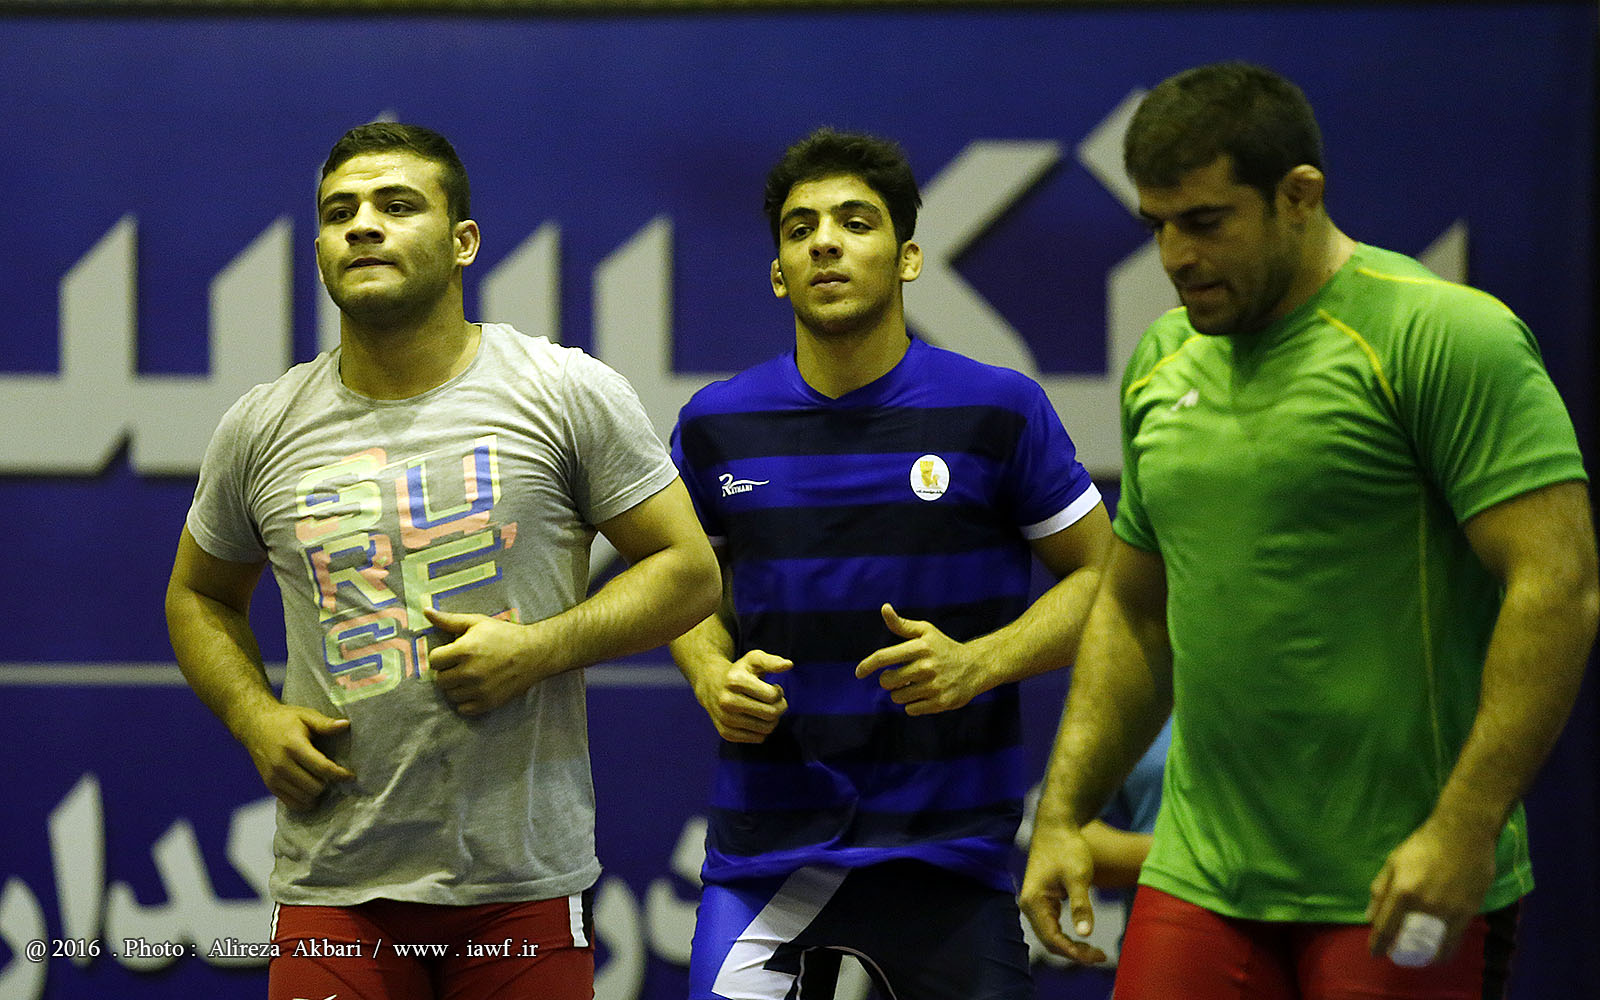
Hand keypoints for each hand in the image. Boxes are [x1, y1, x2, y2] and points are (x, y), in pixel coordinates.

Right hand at [236, 703, 352, 810]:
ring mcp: (274, 777)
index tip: (351, 776)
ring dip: (317, 792)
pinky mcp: (270, 785)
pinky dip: (305, 801)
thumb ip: (325, 723)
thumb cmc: (285, 719)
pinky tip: (311, 791)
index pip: (321, 768)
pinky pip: (292, 803)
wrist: (254, 725)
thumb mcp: (306, 715)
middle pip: (315, 786)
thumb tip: (346, 725)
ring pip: (305, 798)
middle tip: (332, 775)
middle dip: (328, 783)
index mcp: (293, 746)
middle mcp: (282, 765)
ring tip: (321, 781)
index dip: (339, 774)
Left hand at [425, 608, 558, 716]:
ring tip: (469, 677)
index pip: (434, 661)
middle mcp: (470, 672)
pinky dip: (466, 701)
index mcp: (464, 650)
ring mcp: (479, 689)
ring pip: (451, 695)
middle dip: (447, 672)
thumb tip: (425, 611)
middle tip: (461, 666)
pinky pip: (463, 709)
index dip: (441, 656)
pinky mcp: (488, 702)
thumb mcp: (477, 622)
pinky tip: (475, 690)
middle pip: (440, 680)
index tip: (452, 654)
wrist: (534, 653)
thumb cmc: (504, 635)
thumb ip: (449, 620)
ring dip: (456, 687)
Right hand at [692, 650, 792, 742]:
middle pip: (771, 714)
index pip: (773, 696)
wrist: (711, 685)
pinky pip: (758, 738)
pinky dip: (762, 729)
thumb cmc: (739, 671)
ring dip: (773, 719)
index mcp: (735, 680)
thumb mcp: (753, 660)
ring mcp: (725, 719)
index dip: (779, 692)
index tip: (773, 688)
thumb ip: (772, 661)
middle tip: (775, 701)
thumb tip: (789, 665)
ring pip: (767, 728)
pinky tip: (756, 718)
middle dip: (780, 706)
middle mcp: (727, 701)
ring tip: (766, 708)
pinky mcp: (726, 733)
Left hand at [855, 604, 986, 715]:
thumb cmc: (943, 647)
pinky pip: (911, 709)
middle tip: (901, 676)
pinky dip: (913, 704)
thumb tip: (884, 608)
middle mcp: (927, 666)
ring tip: (915, 684)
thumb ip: (902, 624)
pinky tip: (925, 694)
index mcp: (920, 647)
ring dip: (901, 693)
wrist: (975, 667)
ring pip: (898, 697)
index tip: (858, 673)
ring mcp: (935, 686)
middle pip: (887, 681)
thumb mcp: (925, 632)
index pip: (884, 657)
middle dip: (889, 680)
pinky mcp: (941, 703)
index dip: (867, 665)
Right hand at [1020, 815, 1106, 963]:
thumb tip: (1086, 934)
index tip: (1097, 958)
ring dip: (1071, 945)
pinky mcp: (1042, 899)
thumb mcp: (1078, 876)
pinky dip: (1068, 934)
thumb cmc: (1067, 848)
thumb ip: (1081, 906)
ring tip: (1095, 952)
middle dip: (1074, 952)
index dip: (1074, 952)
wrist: (1056, 826)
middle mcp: (1028, 905)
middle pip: (1049, 941)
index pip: (1052, 939)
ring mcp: (1034, 902)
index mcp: (1033, 901)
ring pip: (1050, 934)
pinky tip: (1084, 937)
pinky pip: (1052, 925)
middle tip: (1101, 957)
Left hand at [1366, 815, 1497, 963]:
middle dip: (1400, 950)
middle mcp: (1425, 904)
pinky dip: (1445, 949)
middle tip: (1396, 952)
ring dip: (1424, 954)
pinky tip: (1439, 950)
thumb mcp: (1394, 861)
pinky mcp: (1469, 911)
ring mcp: (1449, 909)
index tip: (1374, 952)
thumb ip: (1380, 889)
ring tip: (1418, 954)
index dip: (1378, 944)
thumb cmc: (1423, 844)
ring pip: (1435, 944)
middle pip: (1409, 939)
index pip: (1386, 927)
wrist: (1463, 833)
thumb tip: (1369, 916)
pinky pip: (1455, 939)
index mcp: (1403, 890)